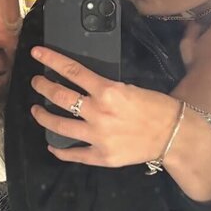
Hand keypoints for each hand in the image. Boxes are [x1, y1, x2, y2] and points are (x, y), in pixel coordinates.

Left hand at [29, 46, 181, 165]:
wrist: (174, 135)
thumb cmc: (156, 107)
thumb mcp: (129, 87)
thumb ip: (104, 88)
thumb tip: (82, 84)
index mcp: (107, 91)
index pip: (72, 71)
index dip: (50, 60)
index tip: (37, 53)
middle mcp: (98, 113)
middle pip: (60, 97)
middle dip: (43, 87)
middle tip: (36, 83)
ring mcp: (97, 137)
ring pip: (59, 126)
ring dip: (43, 117)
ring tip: (36, 110)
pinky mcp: (101, 156)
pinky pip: (73, 154)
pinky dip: (59, 150)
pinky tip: (52, 145)